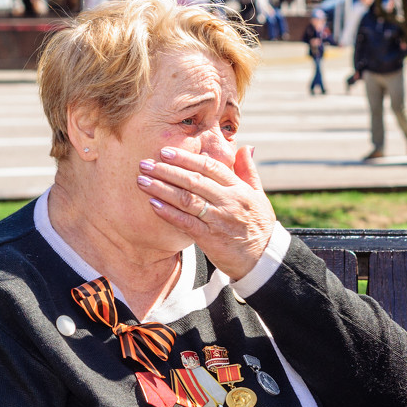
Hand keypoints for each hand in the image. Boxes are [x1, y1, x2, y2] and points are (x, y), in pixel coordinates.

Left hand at [138, 145, 275, 280]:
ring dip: (162, 189)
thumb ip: (248, 171)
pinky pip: (186, 222)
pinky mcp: (211, 238)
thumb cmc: (259, 225)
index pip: (210, 167)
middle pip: (194, 180)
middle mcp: (229, 201)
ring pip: (187, 199)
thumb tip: (246, 147)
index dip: (186, 158)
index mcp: (239, 188)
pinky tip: (153, 204)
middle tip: (145, 163)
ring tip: (142, 181)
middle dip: (167, 170)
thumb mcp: (259, 195)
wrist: (264, 259)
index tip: (166, 152)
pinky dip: (169, 213)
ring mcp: (219, 219)